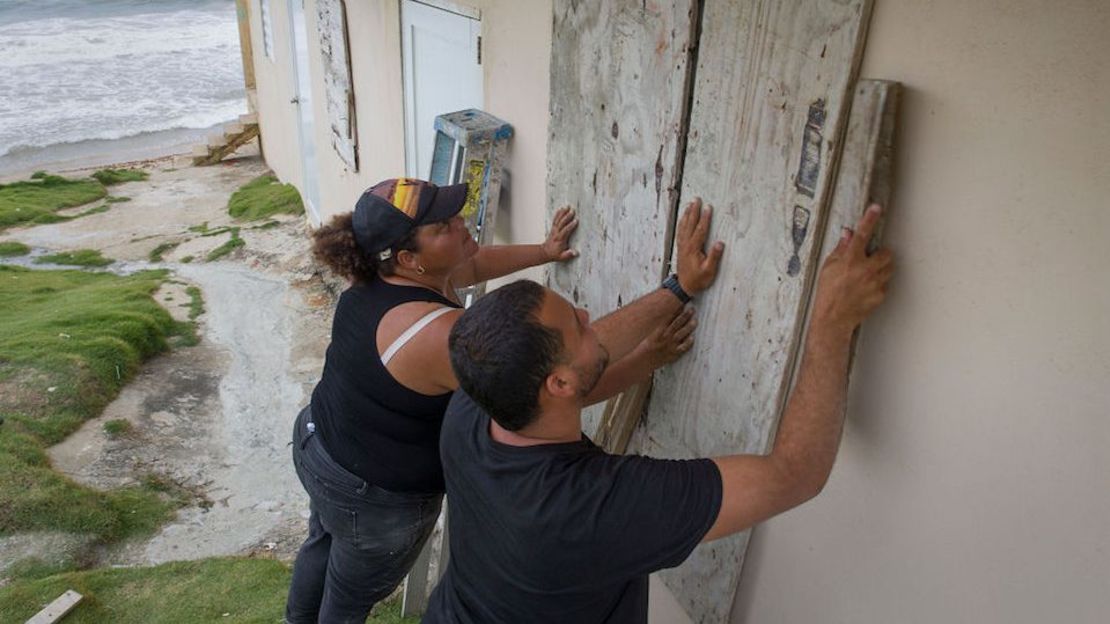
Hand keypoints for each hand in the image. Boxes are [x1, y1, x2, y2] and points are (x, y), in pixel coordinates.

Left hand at [543, 206, 578, 261]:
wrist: (545, 252)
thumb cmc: (554, 254)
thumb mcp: (562, 257)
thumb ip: (568, 254)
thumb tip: (575, 252)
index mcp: (560, 239)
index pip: (565, 231)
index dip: (570, 226)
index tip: (576, 220)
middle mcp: (556, 233)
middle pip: (562, 223)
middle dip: (567, 216)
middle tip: (573, 210)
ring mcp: (554, 229)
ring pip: (558, 219)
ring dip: (563, 213)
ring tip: (567, 206)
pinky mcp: (553, 228)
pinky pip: (556, 219)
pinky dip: (558, 213)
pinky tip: (561, 209)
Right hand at [642, 305, 696, 364]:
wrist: (643, 360)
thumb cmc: (645, 348)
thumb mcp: (651, 335)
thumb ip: (660, 328)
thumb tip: (667, 321)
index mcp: (659, 330)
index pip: (670, 317)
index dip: (677, 310)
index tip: (683, 304)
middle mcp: (666, 336)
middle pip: (677, 323)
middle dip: (685, 315)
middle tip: (692, 310)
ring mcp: (670, 344)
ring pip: (682, 333)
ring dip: (689, 326)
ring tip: (695, 320)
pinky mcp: (674, 353)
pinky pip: (683, 347)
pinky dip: (688, 342)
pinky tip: (692, 338)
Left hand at [675, 198, 724, 293]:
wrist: (683, 286)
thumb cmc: (698, 280)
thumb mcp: (709, 271)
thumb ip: (714, 257)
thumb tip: (720, 243)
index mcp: (693, 248)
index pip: (700, 230)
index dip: (705, 218)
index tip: (708, 207)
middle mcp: (686, 245)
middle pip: (690, 224)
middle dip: (694, 211)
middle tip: (697, 199)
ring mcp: (682, 245)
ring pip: (684, 226)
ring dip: (687, 214)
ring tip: (690, 204)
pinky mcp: (681, 247)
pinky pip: (681, 231)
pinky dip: (682, 222)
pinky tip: (684, 217)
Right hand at [812, 204, 893, 334]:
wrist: (833, 319)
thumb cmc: (827, 294)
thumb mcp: (828, 268)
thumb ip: (840, 250)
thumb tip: (848, 236)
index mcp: (850, 260)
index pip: (862, 234)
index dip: (869, 219)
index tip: (875, 208)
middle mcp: (865, 270)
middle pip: (886, 253)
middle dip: (881, 254)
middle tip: (872, 258)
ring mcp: (875, 283)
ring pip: (888, 268)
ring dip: (881, 268)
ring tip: (867, 274)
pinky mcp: (880, 295)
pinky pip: (885, 284)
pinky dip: (878, 284)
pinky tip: (866, 288)